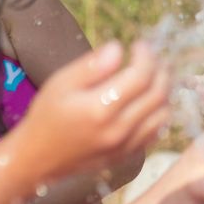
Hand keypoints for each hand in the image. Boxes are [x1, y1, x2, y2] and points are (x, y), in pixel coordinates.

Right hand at [14, 41, 169, 188]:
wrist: (38, 158)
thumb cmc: (46, 115)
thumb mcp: (61, 83)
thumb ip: (91, 66)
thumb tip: (119, 48)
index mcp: (100, 108)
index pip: (141, 77)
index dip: (146, 56)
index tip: (140, 44)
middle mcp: (118, 129)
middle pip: (157, 94)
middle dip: (161, 70)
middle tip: (153, 57)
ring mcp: (126, 145)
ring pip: (163, 114)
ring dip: (165, 91)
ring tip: (155, 75)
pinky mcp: (127, 154)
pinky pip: (156, 132)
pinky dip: (160, 112)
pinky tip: (150, 100)